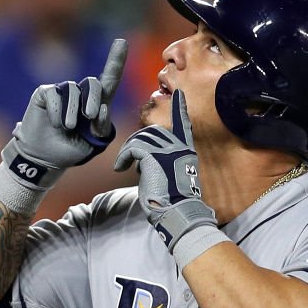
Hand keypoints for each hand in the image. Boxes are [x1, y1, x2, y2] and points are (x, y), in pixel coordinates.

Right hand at [4, 39, 127, 188]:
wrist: (45, 157)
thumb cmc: (72, 149)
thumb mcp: (94, 142)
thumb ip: (102, 127)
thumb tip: (103, 109)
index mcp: (98, 103)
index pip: (110, 79)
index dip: (116, 60)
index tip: (122, 41)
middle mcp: (81, 93)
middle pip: (95, 83)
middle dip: (94, 100)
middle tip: (89, 116)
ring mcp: (63, 91)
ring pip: (74, 89)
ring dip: (72, 111)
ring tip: (68, 127)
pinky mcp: (45, 93)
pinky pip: (55, 94)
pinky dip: (57, 111)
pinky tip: (55, 123)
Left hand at [114, 89, 218, 250]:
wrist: (176, 212)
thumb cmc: (172, 202)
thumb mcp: (171, 177)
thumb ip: (163, 163)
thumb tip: (144, 158)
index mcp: (187, 151)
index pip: (184, 124)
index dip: (180, 109)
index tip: (179, 95)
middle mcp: (180, 147)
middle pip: (153, 131)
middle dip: (137, 141)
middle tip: (127, 159)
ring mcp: (169, 150)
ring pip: (141, 137)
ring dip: (128, 150)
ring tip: (123, 165)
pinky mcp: (154, 156)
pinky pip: (133, 147)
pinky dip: (123, 156)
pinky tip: (120, 168)